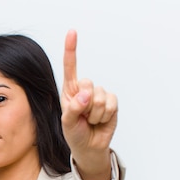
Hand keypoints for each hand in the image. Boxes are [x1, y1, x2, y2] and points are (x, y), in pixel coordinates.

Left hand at [61, 30, 116, 179]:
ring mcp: (99, 95)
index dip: (72, 50)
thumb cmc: (75, 134)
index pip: (70, 68)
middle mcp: (84, 90)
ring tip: (91, 121)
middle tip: (83, 117)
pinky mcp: (112, 102)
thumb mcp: (68, 123)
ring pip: (100, 97)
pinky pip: (111, 103)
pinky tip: (101, 120)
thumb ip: (74, 108)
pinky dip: (106, 115)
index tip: (72, 32)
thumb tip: (86, 95)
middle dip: (85, 104)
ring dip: (95, 113)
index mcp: (69, 91)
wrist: (90, 147)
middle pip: (88, 84)